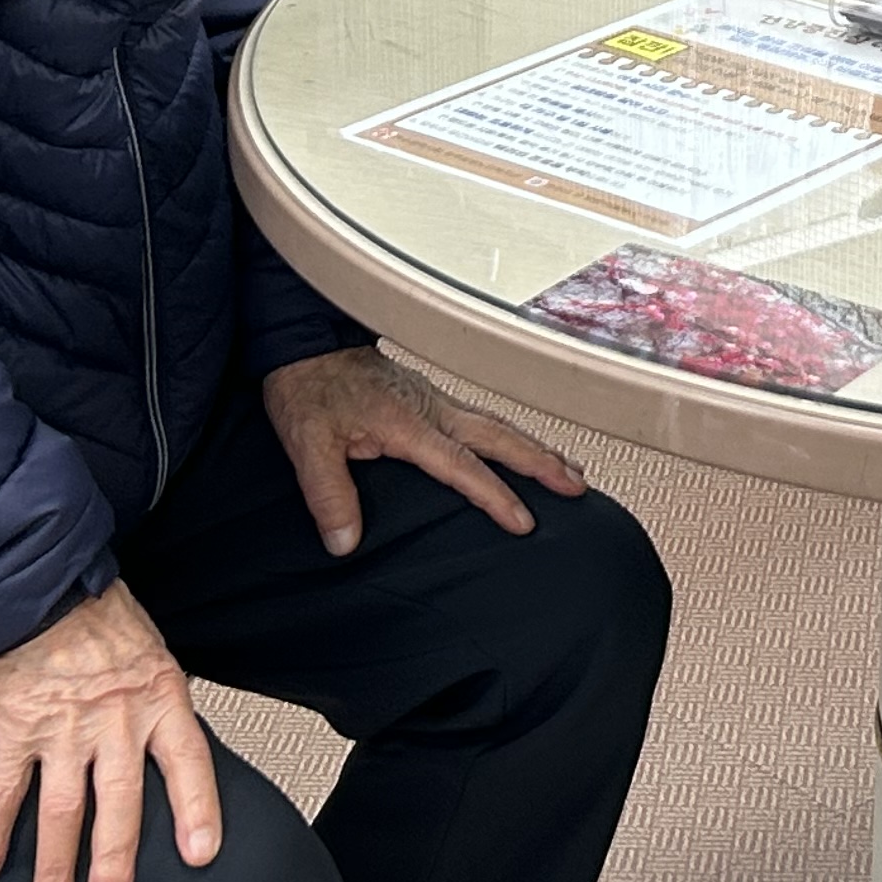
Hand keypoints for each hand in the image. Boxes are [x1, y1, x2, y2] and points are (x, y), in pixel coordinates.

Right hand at [0, 579, 220, 881]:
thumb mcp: (154, 655)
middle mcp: (113, 720)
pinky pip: (2, 791)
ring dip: (53, 869)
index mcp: (158, 697)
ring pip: (60, 813)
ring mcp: (62, 728)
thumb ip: (159, 710)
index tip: (200, 856)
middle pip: (117, 805)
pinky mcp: (15, 729)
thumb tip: (170, 761)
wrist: (41, 583)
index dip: (197, 810)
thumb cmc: (99, 616)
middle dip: (112, 865)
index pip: (188, 762)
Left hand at [263, 346, 585, 556]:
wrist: (304, 340)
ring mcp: (434, 399)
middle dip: (541, 462)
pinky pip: (481, 418)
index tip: (523, 521)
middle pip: (500, 437)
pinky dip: (510, 435)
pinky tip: (518, 446)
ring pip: (496, 425)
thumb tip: (345, 542)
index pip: (462, 465)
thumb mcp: (308, 443)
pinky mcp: (428, 397)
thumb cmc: (308, 387)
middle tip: (577, 486)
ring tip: (568, 470)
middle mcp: (431, 408)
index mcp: (408, 423)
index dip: (494, 495)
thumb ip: (329, 494)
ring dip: (534, 448)